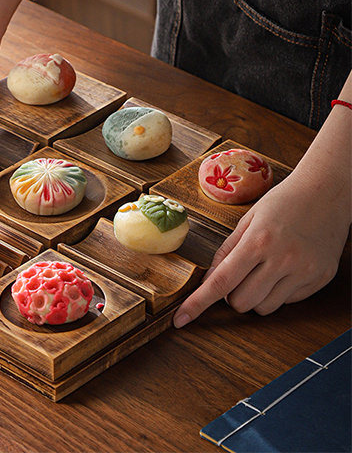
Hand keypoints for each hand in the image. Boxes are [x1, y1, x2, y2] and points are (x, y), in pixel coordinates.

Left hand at [173, 167, 348, 327]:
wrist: (327, 190)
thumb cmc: (283, 201)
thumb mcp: (247, 220)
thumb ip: (226, 251)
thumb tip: (209, 279)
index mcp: (258, 241)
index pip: (220, 282)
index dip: (197, 303)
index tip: (181, 318)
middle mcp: (282, 259)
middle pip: (241, 302)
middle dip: (232, 295)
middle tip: (239, 273)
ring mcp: (304, 271)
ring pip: (264, 308)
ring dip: (255, 296)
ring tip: (263, 269)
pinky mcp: (321, 278)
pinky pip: (288, 302)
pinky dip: (279, 292)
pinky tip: (285, 268)